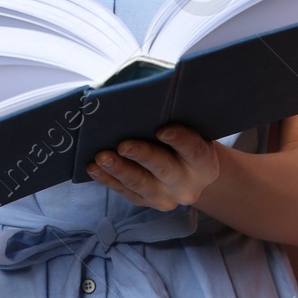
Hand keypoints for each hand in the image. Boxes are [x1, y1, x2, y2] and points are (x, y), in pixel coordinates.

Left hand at [86, 122, 220, 210]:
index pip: (194, 150)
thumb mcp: (190, 128)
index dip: (180, 140)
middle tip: (123, 145)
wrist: (188, 171)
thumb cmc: (185, 138)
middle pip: (165, 170)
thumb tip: (145, 95)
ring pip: (141, 184)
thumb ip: (176, 116)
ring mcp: (166, 197)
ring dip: (119, 170)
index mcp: (204, 164)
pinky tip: (93, 168)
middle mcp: (187, 185)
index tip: (162, 130)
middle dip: (143, 156)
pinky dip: (108, 179)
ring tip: (101, 157)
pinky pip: (125, 191)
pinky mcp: (146, 202)